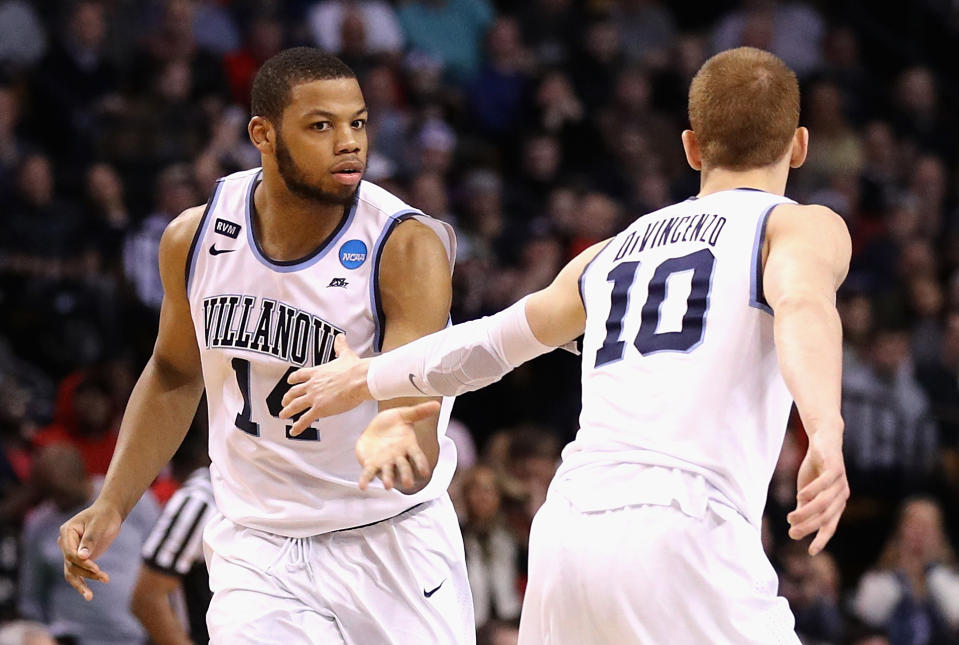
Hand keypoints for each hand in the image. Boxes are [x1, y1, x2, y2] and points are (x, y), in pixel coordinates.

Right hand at [58, 501, 122, 599]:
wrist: (109, 513)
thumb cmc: (104, 516)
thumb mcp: (99, 525)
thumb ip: (90, 540)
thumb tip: (82, 557)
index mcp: (67, 532)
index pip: (69, 552)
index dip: (82, 562)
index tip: (95, 568)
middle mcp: (65, 543)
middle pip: (71, 564)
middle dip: (86, 572)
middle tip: (104, 577)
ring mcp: (71, 552)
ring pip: (72, 572)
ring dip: (83, 582)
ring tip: (90, 596)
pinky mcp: (79, 559)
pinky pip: (77, 573)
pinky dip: (82, 584)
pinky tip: (88, 595)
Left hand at [280, 334, 371, 435]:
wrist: (359, 379)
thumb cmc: (353, 368)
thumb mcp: (345, 354)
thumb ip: (340, 346)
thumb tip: (340, 337)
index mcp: (317, 372)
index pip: (299, 376)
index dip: (293, 380)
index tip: (289, 382)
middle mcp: (312, 385)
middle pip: (293, 392)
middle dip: (287, 398)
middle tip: (284, 402)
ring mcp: (314, 397)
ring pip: (295, 406)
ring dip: (288, 411)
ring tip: (283, 416)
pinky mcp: (319, 409)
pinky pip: (305, 420)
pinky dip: (298, 427)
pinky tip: (293, 431)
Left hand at [356, 401, 439, 490]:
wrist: (376, 427)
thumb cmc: (393, 422)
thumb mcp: (405, 414)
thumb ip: (420, 411)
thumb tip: (437, 404)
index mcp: (408, 446)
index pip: (417, 456)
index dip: (421, 464)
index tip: (425, 472)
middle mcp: (398, 457)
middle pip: (403, 467)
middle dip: (406, 475)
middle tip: (408, 484)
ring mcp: (384, 462)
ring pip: (387, 473)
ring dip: (388, 480)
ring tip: (388, 486)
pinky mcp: (371, 464)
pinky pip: (368, 473)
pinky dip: (366, 480)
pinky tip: (362, 486)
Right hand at [786, 431, 848, 554]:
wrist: (824, 439)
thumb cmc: (815, 466)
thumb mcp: (807, 488)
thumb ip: (804, 505)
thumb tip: (796, 523)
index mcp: (836, 503)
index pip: (830, 526)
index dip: (821, 539)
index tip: (811, 552)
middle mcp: (841, 496)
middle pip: (826, 517)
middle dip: (809, 528)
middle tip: (792, 533)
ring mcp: (840, 483)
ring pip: (824, 503)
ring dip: (807, 512)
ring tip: (791, 517)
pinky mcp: (836, 469)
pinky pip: (825, 483)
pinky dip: (812, 491)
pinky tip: (799, 496)